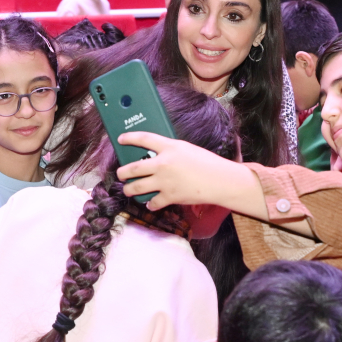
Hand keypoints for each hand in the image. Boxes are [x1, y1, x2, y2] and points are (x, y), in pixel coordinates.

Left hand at [116, 131, 269, 219]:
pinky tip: (149, 203)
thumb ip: (168, 150)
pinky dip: (150, 204)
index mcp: (169, 147)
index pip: (144, 138)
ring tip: (127, 189)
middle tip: (120, 174)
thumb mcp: (186, 148)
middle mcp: (163, 164)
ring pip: (137, 187)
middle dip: (122, 172)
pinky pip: (153, 203)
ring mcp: (165, 182)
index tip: (121, 139)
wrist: (220, 180)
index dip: (130, 138)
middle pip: (133, 168)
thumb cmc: (206, 162)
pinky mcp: (170, 196)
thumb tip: (152, 155)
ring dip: (129, 189)